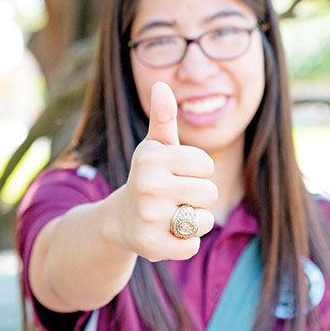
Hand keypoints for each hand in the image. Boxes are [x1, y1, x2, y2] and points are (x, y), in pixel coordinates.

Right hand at [113, 82, 216, 261]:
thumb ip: (163, 117)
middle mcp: (147, 185)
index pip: (205, 164)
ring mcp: (148, 217)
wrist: (120, 219)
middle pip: (209, 192)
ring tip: (171, 214)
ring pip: (204, 220)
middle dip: (198, 196)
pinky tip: (167, 233)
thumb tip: (161, 84)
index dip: (197, 171)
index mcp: (152, 158)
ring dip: (195, 220)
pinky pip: (192, 246)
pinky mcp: (150, 246)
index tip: (178, 173)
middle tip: (175, 197)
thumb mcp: (155, 146)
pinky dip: (185, 242)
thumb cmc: (149, 176)